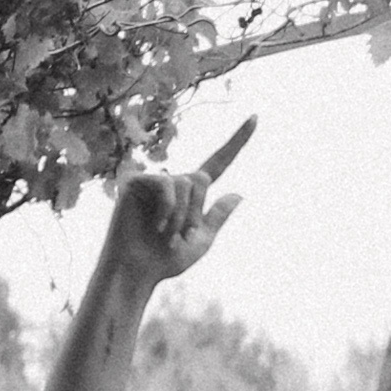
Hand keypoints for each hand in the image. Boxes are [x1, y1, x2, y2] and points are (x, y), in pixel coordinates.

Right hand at [103, 118, 251, 288]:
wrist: (136, 273)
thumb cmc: (164, 261)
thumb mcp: (201, 241)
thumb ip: (217, 217)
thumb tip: (239, 194)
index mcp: (191, 194)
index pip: (218, 163)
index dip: (237, 141)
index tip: (256, 117)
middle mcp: (172, 182)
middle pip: (202, 177)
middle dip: (196, 210)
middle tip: (179, 235)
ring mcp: (152, 181)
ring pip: (186, 182)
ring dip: (182, 215)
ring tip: (165, 235)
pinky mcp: (134, 181)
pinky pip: (166, 184)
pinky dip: (167, 209)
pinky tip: (155, 226)